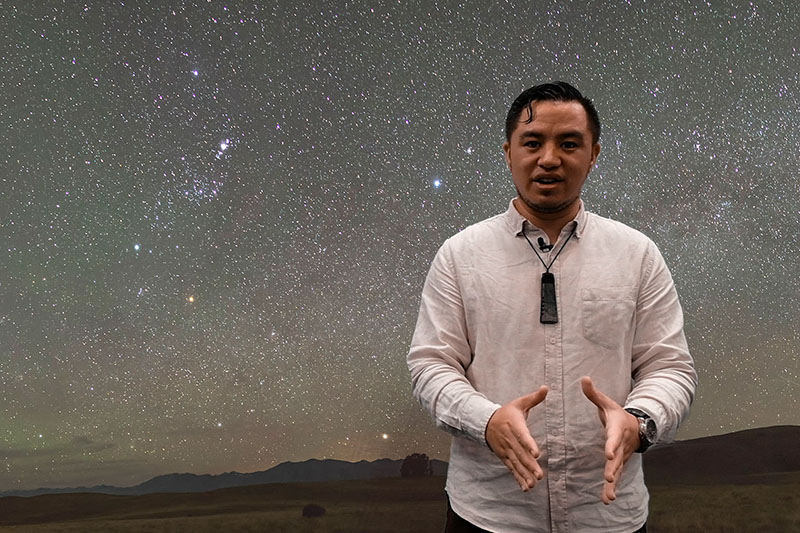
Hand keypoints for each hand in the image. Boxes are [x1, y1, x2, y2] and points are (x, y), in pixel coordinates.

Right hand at [485, 386, 548, 490]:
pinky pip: (511, 469)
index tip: (536, 453)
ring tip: (534, 484)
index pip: (522, 436)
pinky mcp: (504, 457)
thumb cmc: (506, 413)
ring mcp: (506, 450)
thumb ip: (534, 398)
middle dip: (530, 465)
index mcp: (514, 425)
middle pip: (520, 454)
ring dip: (525, 474)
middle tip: (539, 475)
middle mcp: (509, 440)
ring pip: (516, 464)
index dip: (529, 444)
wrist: (484, 422)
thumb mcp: (519, 403)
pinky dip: (518, 478)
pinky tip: (526, 487)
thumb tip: (546, 388)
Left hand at [580, 376, 639, 504]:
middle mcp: (621, 445)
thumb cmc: (618, 414)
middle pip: (617, 458)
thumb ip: (594, 393)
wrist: (638, 427)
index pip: (613, 438)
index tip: (608, 453)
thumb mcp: (607, 403)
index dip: (611, 445)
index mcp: (617, 430)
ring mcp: (622, 456)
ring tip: (608, 496)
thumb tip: (583, 378)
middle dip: (613, 468)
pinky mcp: (620, 464)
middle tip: (609, 478)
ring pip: (618, 471)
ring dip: (613, 483)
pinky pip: (616, 476)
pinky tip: (607, 499)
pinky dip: (612, 488)